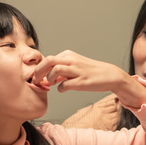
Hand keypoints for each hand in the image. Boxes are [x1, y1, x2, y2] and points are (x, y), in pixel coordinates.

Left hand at [30, 50, 145, 106]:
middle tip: (36, 80)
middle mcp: (72, 60)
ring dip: (49, 79)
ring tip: (51, 84)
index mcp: (68, 55)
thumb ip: (61, 70)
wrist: (109, 75)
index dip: (39, 68)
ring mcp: (77, 71)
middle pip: (49, 61)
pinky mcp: (82, 81)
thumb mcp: (74, 66)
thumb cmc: (90, 71)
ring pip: (55, 71)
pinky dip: (60, 88)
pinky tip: (63, 89)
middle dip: (39, 71)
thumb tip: (46, 77)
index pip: (48, 59)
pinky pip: (65, 85)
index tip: (37, 77)